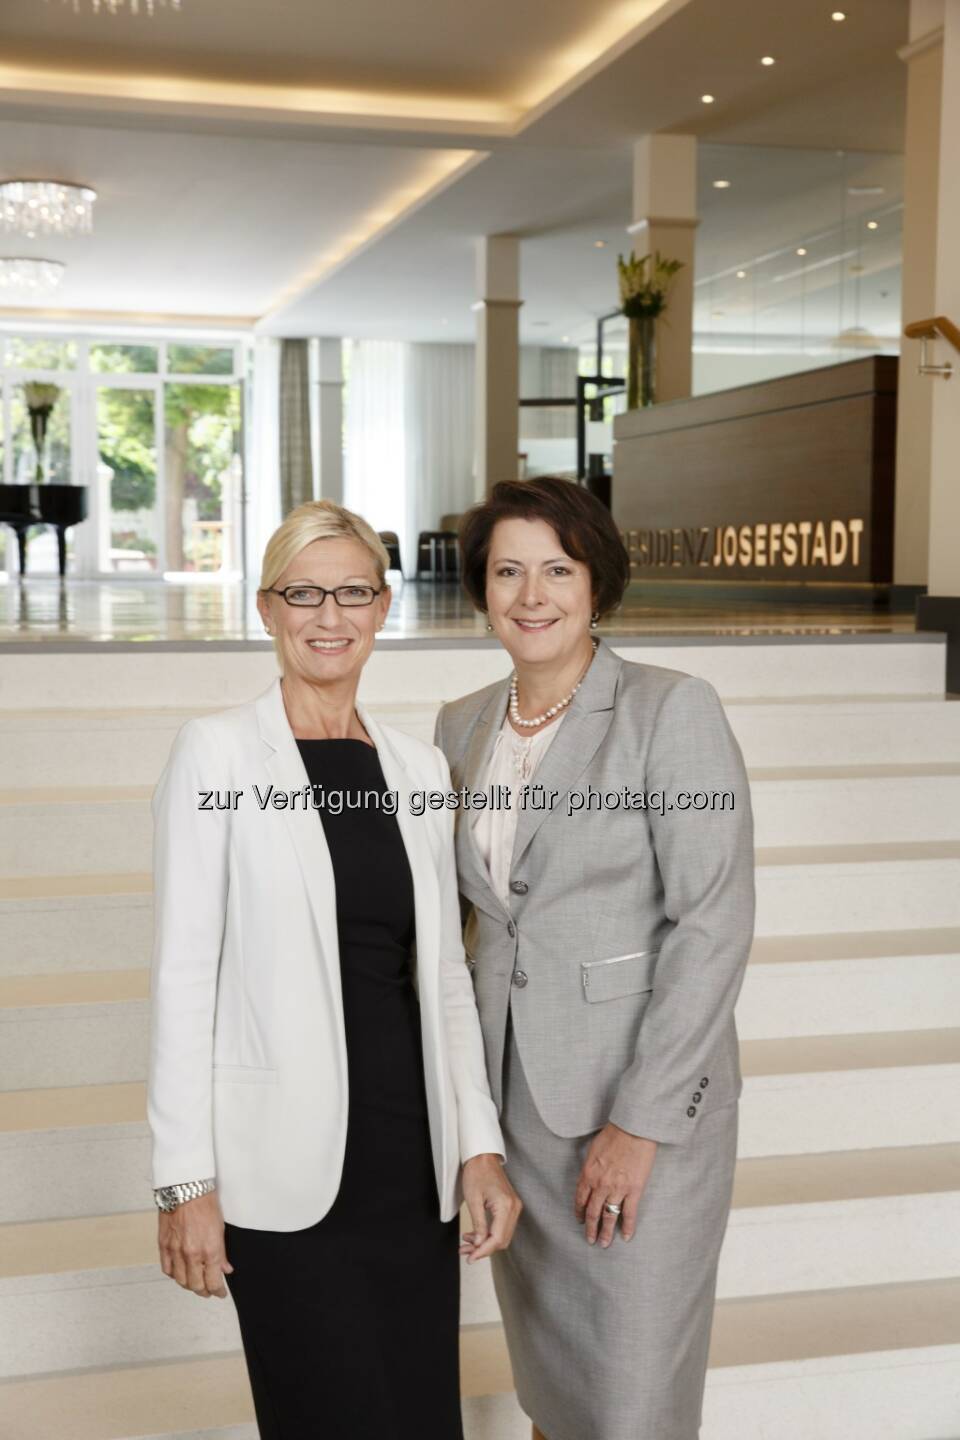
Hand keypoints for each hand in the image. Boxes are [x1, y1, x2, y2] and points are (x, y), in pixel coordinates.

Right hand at [157, 1190, 233, 1297]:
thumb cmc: (205, 1202)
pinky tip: (180, 1272)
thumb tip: (224, 1268)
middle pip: (196, 1286)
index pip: (213, 1282)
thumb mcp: (221, 1228)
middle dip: (205, 1291)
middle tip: (209, 1290)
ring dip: (189, 1285)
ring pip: (181, 1281)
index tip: (220, 1292)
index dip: (218, 1291)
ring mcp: (176, 1251)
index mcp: (209, 1250)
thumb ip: (221, 1253)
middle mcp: (192, 1254)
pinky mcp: (164, 1245)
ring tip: (195, 1283)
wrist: (186, 1187)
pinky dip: (173, 1274)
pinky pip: (167, 1269)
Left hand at [459, 1153, 522, 1262]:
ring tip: (466, 1244)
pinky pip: (501, 1227)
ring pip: (501, 1235)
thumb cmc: (477, 1172)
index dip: (483, 1251)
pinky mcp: (510, 1206)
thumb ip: (478, 1225)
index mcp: (506, 1206)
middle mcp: (514, 1208)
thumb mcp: (473, 1200)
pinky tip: (474, 1235)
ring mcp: (514, 1207)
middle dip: (483, 1249)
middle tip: (465, 1252)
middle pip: (501, 1240)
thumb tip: (478, 1244)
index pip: (497, 1238)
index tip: (471, 1258)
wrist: (483, 1156)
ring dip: (485, 1243)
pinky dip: (488, 1234)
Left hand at [574, 1122, 657, 1246]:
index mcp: (589, 1174)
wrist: (633, 1129)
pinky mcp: (634, 1190)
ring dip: (606, 1232)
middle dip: (590, 1228)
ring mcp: (617, 1189)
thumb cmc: (613, 1134)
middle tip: (590, 1239)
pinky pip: (629, 1213)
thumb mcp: (593, 1150)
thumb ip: (591, 1167)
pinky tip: (626, 1237)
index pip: (580, 1199)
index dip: (580, 1212)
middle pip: (593, 1212)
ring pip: (609, 1216)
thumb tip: (590, 1177)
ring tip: (604, 1244)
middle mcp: (600, 1185)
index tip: (580, 1220)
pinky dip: (627, 1227)